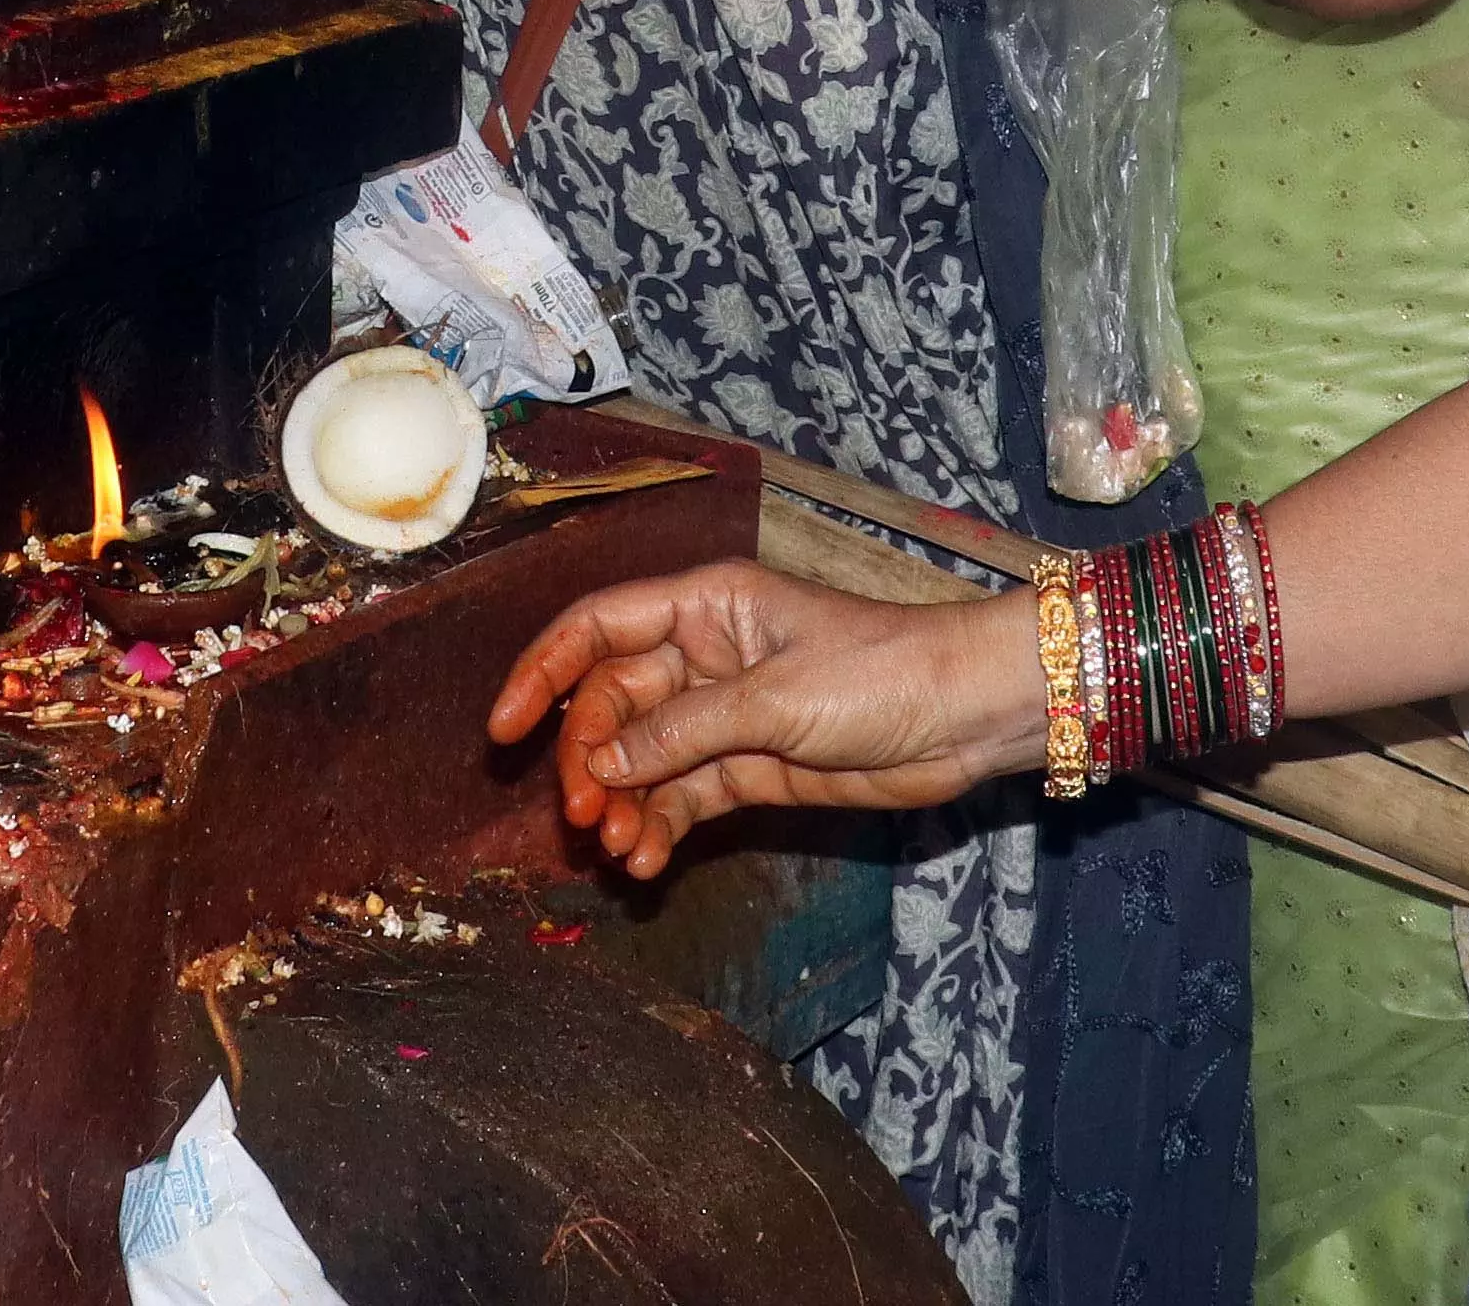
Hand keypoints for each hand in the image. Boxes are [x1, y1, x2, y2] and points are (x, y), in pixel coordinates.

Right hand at [485, 565, 1048, 878]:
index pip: (597, 629)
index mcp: (705, 606)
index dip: (542, 672)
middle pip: (613, 704)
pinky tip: (648, 862)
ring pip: (644, 760)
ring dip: (623, 804)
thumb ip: (684, 730)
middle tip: (585, 812)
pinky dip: (661, 828)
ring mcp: (726, 716)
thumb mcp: (776, 699)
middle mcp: (705, 655)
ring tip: (619, 850)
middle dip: (590, 758)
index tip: (502, 729)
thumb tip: (600, 761)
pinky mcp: (752, 768)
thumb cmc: (880, 673)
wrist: (966, 717)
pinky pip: (684, 797)